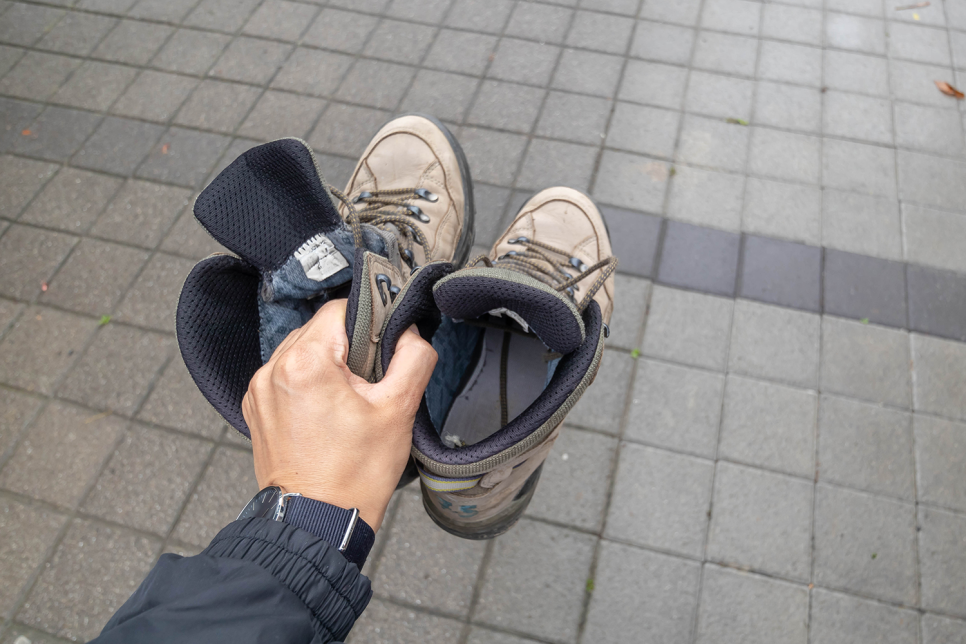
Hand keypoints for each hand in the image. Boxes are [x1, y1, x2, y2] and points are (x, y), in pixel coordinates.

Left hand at [242, 299, 436, 531]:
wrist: (318, 523)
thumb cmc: (354, 475)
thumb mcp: (399, 410)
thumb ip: (413, 358)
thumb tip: (410, 333)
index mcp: (304, 362)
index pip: (340, 310)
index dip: (371, 323)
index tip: (386, 349)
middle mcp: (273, 370)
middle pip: (320, 331)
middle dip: (350, 348)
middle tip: (371, 383)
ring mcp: (260, 391)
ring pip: (303, 353)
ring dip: (328, 366)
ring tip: (349, 403)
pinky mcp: (257, 409)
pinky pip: (287, 377)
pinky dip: (309, 385)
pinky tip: (328, 414)